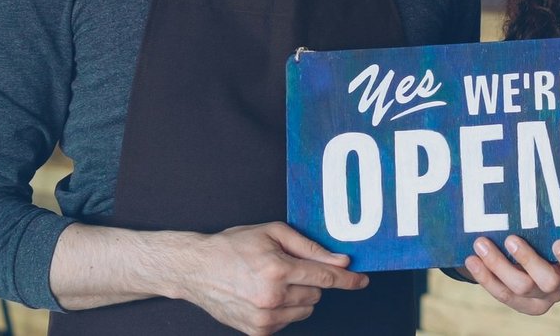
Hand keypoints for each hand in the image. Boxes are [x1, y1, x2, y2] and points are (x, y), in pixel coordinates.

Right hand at [173, 222, 366, 335]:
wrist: (196, 270)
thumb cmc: (233, 247)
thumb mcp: (273, 233)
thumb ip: (310, 248)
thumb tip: (340, 260)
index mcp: (277, 270)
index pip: (325, 277)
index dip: (347, 279)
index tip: (362, 280)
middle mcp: (272, 297)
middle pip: (317, 293)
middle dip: (310, 280)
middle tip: (286, 268)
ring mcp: (264, 318)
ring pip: (306, 310)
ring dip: (298, 297)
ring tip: (272, 282)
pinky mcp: (257, 331)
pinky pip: (288, 322)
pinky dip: (285, 310)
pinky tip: (264, 296)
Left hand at [464, 235, 559, 315]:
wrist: (544, 255)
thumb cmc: (558, 230)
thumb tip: (558, 169)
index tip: (557, 243)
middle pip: (549, 281)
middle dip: (527, 260)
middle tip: (510, 238)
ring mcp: (544, 298)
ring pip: (521, 288)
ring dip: (498, 265)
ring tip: (481, 244)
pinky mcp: (524, 304)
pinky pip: (503, 295)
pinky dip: (486, 277)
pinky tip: (472, 261)